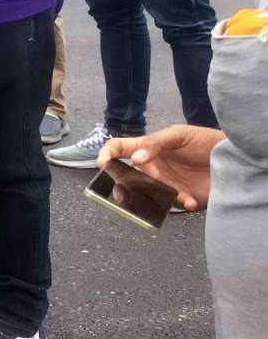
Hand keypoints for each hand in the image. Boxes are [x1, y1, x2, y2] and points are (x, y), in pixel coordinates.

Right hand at [96, 125, 223, 211]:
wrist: (235, 158)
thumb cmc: (205, 141)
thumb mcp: (180, 135)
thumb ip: (157, 144)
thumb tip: (137, 159)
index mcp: (146, 148)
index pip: (118, 148)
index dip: (106, 154)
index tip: (102, 164)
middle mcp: (151, 167)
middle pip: (126, 176)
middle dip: (120, 186)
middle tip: (121, 194)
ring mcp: (164, 183)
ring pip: (145, 194)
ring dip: (145, 200)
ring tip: (154, 201)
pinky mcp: (180, 196)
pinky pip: (172, 204)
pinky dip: (180, 203)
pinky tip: (190, 200)